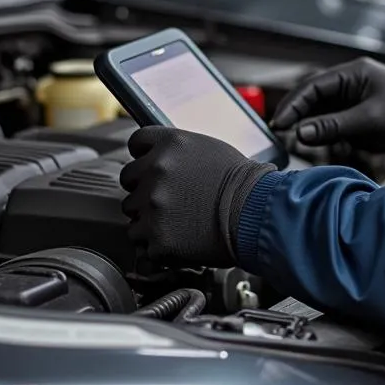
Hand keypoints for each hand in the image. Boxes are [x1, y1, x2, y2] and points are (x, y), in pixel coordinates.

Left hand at [120, 127, 274, 267]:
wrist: (256, 214)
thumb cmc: (242, 183)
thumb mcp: (209, 149)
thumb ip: (177, 151)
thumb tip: (160, 158)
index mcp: (170, 144)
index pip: (136, 142)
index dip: (143, 155)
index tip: (149, 164)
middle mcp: (156, 170)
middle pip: (129, 177)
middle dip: (144, 186)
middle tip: (168, 196)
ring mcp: (153, 204)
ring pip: (132, 210)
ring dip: (148, 215)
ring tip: (177, 218)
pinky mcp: (155, 236)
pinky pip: (140, 239)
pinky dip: (154, 241)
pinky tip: (177, 235)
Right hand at [271, 58, 384, 155]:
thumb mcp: (371, 120)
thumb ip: (334, 125)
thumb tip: (300, 132)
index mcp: (354, 73)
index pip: (314, 86)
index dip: (294, 104)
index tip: (280, 123)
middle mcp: (350, 83)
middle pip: (313, 97)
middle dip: (297, 114)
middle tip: (280, 132)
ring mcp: (353, 100)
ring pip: (320, 112)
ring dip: (309, 126)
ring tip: (298, 142)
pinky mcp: (357, 116)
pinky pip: (332, 124)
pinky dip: (325, 134)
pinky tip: (325, 144)